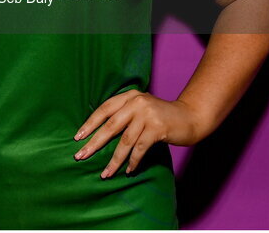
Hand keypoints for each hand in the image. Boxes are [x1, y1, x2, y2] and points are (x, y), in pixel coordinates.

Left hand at [72, 90, 206, 177]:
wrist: (190, 117)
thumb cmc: (161, 117)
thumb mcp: (141, 109)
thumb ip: (124, 115)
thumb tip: (98, 134)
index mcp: (130, 96)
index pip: (105, 109)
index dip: (90, 123)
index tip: (78, 137)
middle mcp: (137, 102)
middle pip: (110, 125)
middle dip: (94, 143)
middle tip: (80, 156)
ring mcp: (148, 114)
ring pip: (125, 141)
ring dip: (114, 160)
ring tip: (105, 173)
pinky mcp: (158, 128)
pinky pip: (140, 148)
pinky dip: (133, 161)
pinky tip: (128, 171)